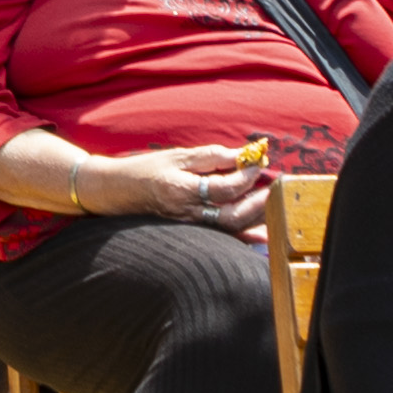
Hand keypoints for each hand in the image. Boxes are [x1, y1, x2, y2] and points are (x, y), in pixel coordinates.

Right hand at [102, 143, 275, 234]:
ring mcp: (190, 226)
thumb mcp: (176, 155)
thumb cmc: (146, 169)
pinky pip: (223, 237)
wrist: (118, 192)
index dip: (246, 174)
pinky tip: (262, 232)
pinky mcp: (192, 232)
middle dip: (258, 201)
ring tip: (272, 203)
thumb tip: (241, 155)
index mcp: (181, 189)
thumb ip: (209, 156)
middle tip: (274, 186)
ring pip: (231, 229)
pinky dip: (245, 235)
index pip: (224, 186)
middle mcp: (187, 213)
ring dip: (256, 218)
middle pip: (232, 214)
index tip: (259, 160)